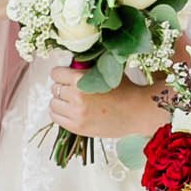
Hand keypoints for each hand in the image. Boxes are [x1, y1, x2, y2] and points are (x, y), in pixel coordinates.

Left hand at [46, 65, 162, 141]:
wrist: (138, 112)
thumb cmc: (125, 90)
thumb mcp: (106, 71)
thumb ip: (87, 67)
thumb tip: (70, 62)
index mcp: (82, 80)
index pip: (56, 74)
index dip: (61, 73)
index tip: (66, 76)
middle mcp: (77, 97)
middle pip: (54, 89)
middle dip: (62, 87)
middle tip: (72, 89)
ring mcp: (76, 114)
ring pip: (53, 104)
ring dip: (60, 101)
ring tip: (72, 101)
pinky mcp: (78, 128)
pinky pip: (56, 118)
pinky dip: (60, 113)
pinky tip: (71, 111)